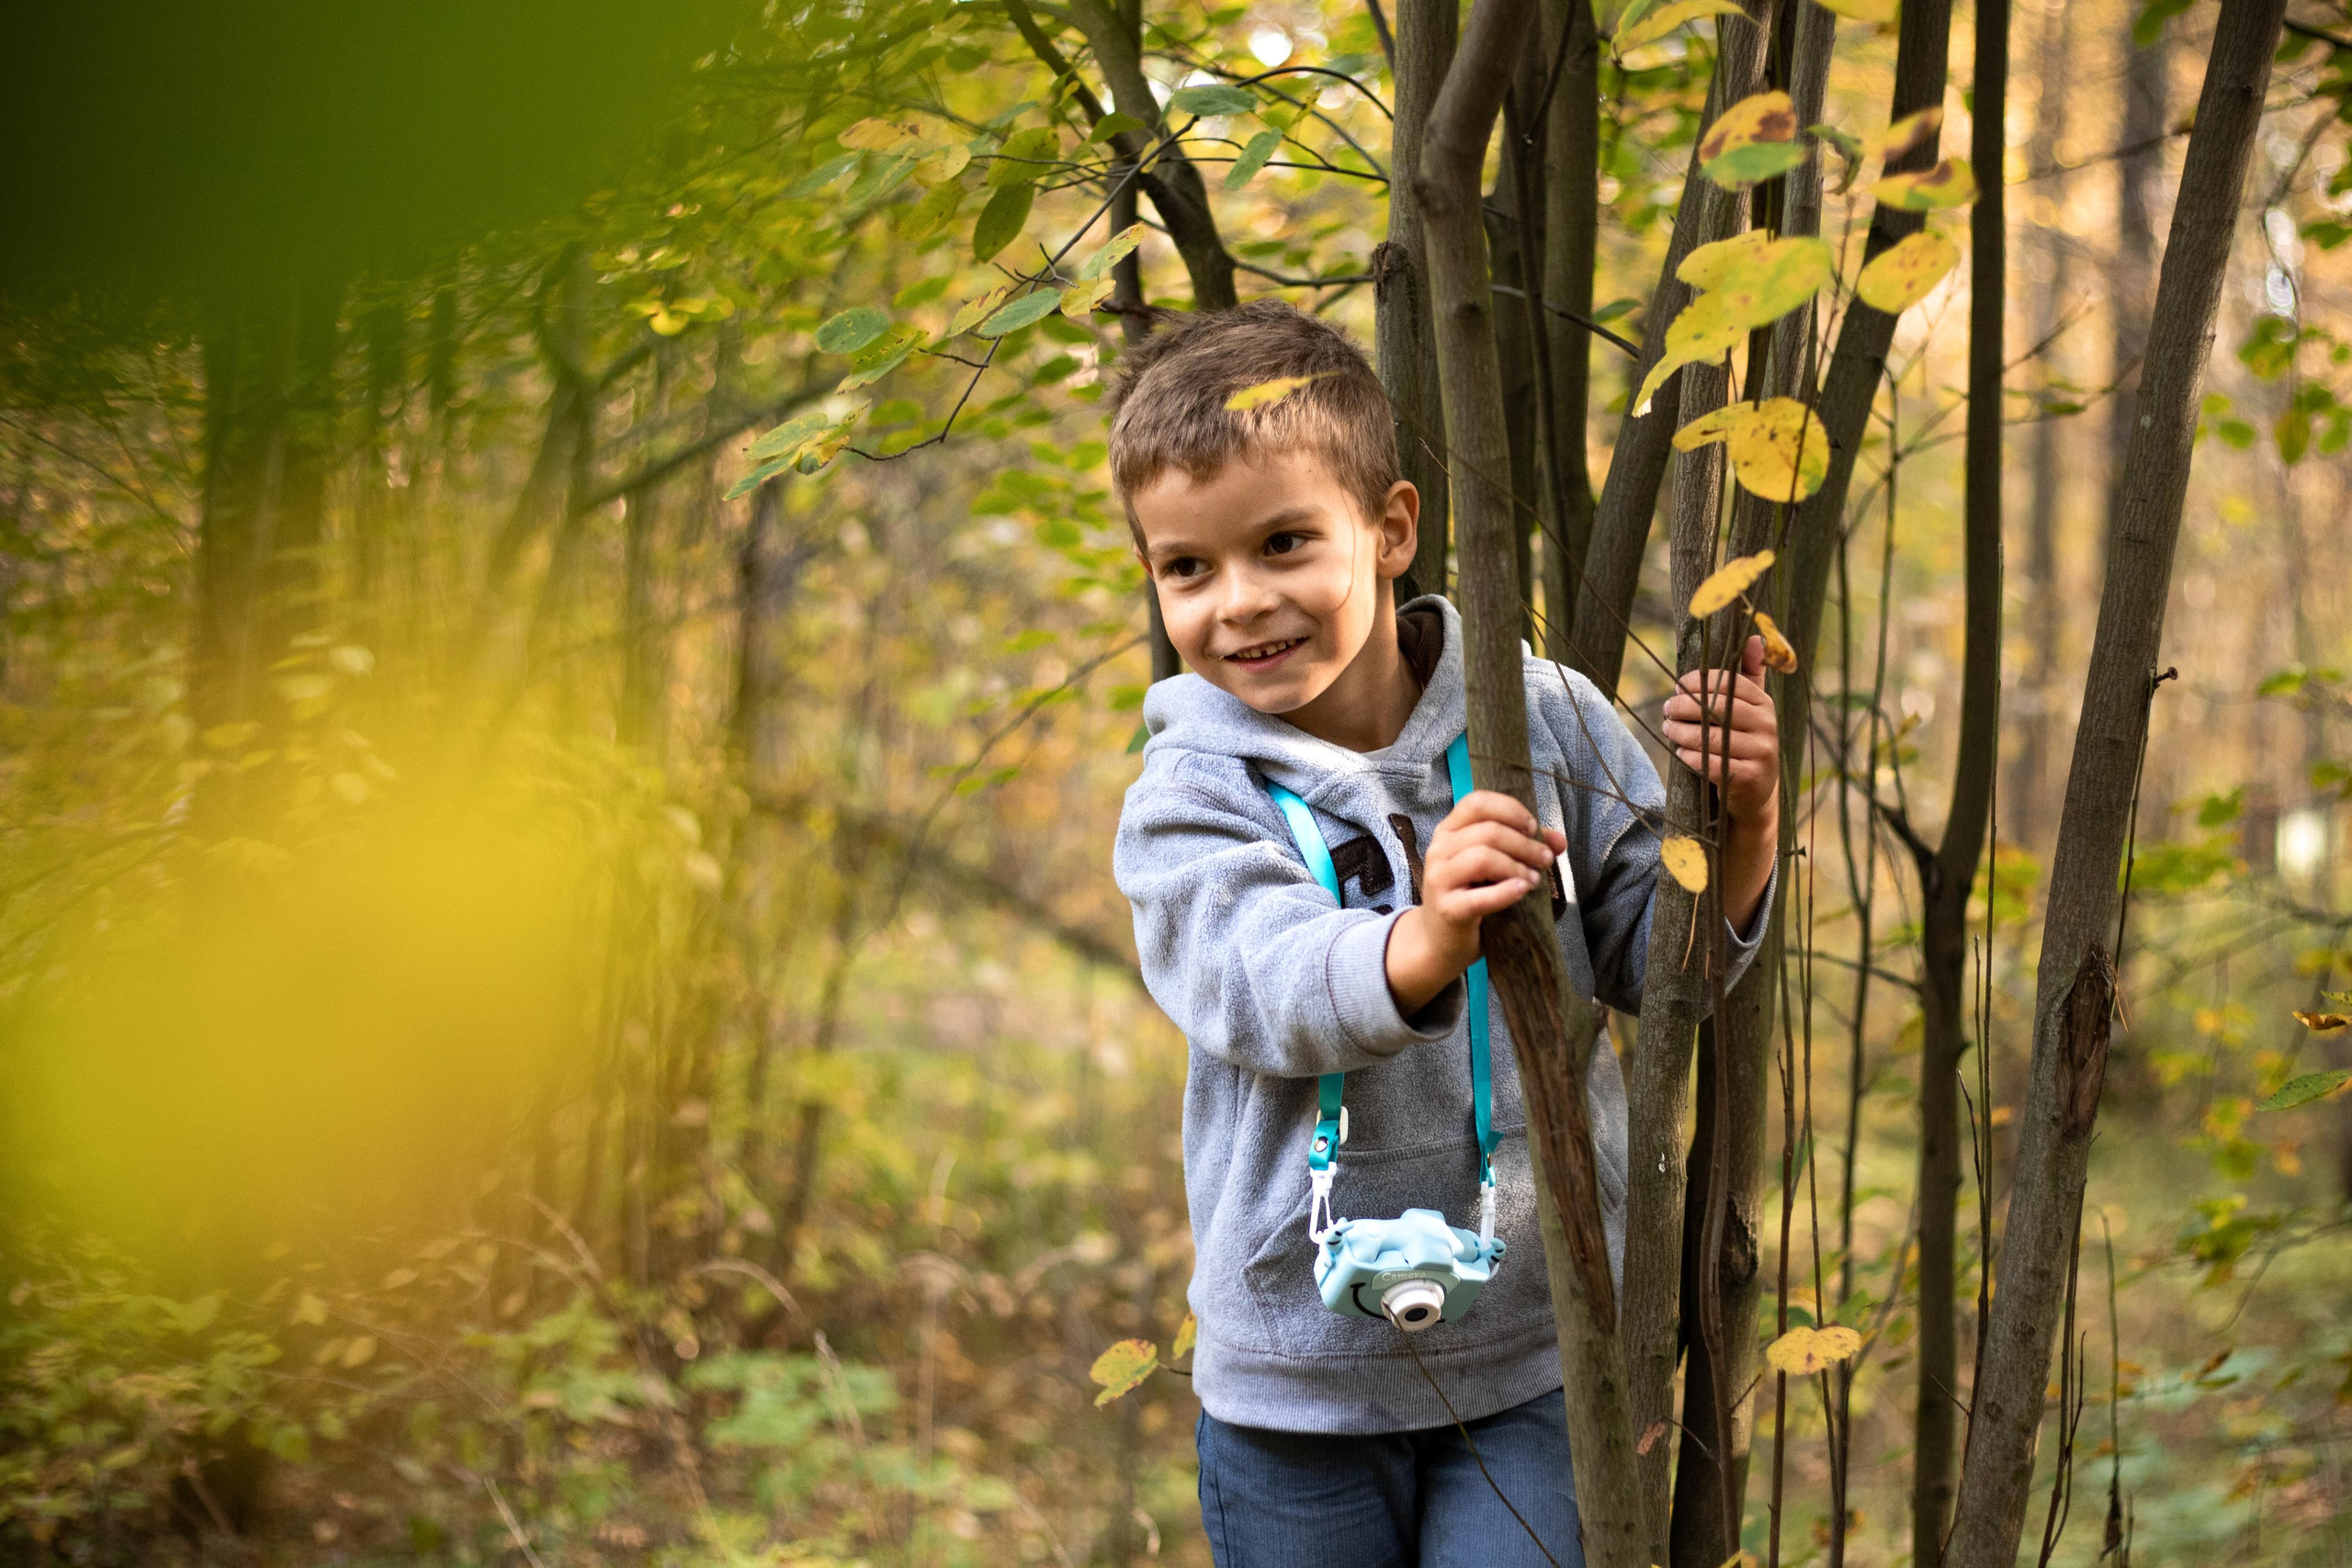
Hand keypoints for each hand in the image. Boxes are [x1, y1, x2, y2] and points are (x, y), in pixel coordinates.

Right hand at [1418, 790, 1565, 965]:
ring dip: (1516, 866)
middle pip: (1487, 831)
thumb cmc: (1470, 895)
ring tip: (1534, 879)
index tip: (1532, 827)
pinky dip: (1506, 892)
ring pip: (1482, 857)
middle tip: (1545, 859)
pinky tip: (1522, 891)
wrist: (1442, 940)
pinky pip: (1481, 897)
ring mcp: (1439, 878)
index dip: (1510, 810)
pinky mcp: (1447, 909)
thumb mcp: (1493, 866)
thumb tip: (1559, 841)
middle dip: (1524, 844)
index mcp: (1449, 831)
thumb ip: (1524, 846)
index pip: (1477, 803)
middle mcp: (1439, 849)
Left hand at [1662, 635, 1780, 823]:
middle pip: (1716, 709)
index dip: (1699, 683)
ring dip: (1681, 732)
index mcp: (1765, 704)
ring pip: (1710, 737)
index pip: (1728, 684)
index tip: (1678, 687)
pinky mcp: (1749, 778)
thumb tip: (1754, 637)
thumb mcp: (1751, 708)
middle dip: (1684, 707)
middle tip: (1667, 709)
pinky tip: (1680, 752)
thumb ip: (1750, 674)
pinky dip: (1689, 757)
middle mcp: (1768, 726)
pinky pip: (1710, 763)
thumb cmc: (1745, 742)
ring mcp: (1761, 753)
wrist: (1756, 794)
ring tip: (1668, 728)